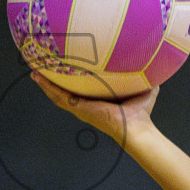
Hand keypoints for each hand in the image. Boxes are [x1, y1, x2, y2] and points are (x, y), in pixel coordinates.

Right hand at [30, 72, 157, 145]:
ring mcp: (80, 108)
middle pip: (64, 92)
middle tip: (42, 71)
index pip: (81, 90)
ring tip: (34, 72)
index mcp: (97, 102)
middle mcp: (86, 105)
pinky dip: (48, 87)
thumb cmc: (141, 113)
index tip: (65, 70)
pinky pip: (59, 96)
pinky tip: (39, 77)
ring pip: (57, 94)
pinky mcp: (78, 108)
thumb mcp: (143, 88)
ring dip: (46, 84)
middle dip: (53, 82)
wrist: (136, 127)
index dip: (72, 81)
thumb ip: (146, 76)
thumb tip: (155, 63)